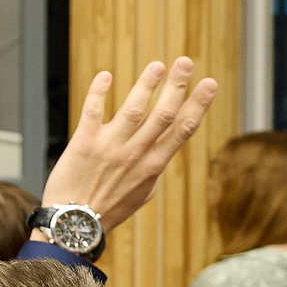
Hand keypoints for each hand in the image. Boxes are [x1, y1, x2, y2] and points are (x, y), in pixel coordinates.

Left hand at [41, 58, 218, 231]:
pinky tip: (105, 76)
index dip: (198, 105)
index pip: (182, 130)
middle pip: (163, 115)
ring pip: (134, 110)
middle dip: (177, 86)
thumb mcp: (142, 193)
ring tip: (157, 65)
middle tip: (186, 62)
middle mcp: (136, 154)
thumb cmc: (109, 209)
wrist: (76, 224)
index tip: (210, 84)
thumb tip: (161, 152)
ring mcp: (110, 148)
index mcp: (153, 165)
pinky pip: (93, 112)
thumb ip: (153, 169)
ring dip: (146, 85)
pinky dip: (99, 93)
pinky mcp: (84, 144)